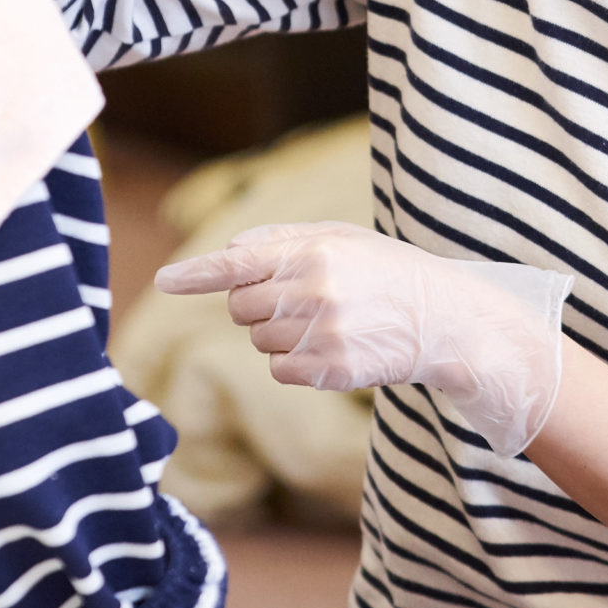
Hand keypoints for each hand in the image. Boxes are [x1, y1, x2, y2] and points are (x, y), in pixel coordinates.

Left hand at [155, 222, 570, 456]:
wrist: (443, 317)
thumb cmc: (385, 271)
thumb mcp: (341, 238)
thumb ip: (282, 240)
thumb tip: (227, 254)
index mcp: (314, 251)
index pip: (239, 263)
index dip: (197, 273)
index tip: (165, 280)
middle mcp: (314, 291)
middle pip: (242, 306)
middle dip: (260, 304)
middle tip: (303, 299)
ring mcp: (323, 333)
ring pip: (259, 341)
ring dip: (280, 334)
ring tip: (328, 321)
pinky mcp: (331, 370)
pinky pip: (280, 370)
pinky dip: (295, 363)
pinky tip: (332, 348)